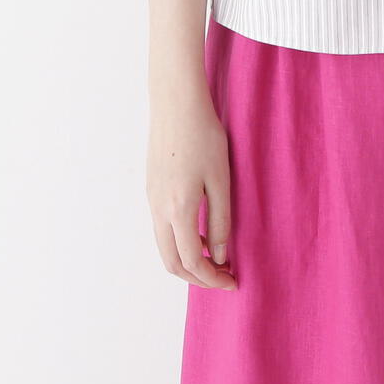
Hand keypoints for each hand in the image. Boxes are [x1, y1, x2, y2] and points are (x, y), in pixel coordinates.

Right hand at [147, 88, 237, 289]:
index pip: (191, 262)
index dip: (212, 279)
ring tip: (214, 255)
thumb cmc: (204, 136)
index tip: (232, 281)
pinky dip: (179, 241)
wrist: (176, 102)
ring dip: (186, 259)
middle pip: (171, 262)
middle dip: (196, 277)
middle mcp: (158, 210)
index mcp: (177, 210)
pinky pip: (161, 228)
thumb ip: (220, 221)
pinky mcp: (151, 188)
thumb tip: (219, 256)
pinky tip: (200, 229)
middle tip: (223, 276)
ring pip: (164, 246)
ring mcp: (151, 199)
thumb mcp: (220, 179)